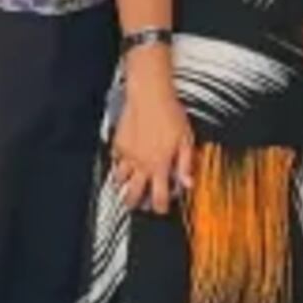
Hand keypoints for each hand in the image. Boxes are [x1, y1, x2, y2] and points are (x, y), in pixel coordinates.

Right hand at [111, 65, 196, 213]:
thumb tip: (188, 183)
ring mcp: (127, 155)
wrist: (149, 94)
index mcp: (160, 166)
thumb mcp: (186, 140)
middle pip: (133, 195)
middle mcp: (141, 164)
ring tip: (127, 186)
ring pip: (119, 180)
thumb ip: (186, 164)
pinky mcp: (117, 143)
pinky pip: (114, 160)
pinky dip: (118, 164)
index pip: (158, 197)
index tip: (161, 208)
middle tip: (139, 204)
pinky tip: (123, 162)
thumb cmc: (169, 113)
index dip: (160, 208)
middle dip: (135, 204)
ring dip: (124, 185)